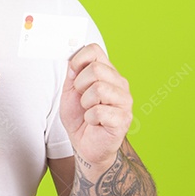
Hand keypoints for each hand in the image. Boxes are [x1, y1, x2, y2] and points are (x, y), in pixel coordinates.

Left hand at [59, 43, 132, 171]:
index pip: (94, 50)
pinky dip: (90, 118)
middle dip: (80, 85)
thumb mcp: (69, 93)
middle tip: (81, 98)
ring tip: (88, 110)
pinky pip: (99, 111)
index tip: (72, 73)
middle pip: (96, 68)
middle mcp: (119, 83)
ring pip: (99, 88)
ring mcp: (124, 101)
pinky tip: (94, 122)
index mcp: (107, 73)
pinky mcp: (124, 119)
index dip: (78, 59)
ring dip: (85, 103)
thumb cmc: (79, 118)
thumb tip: (72, 59)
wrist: (85, 145)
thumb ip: (72, 74)